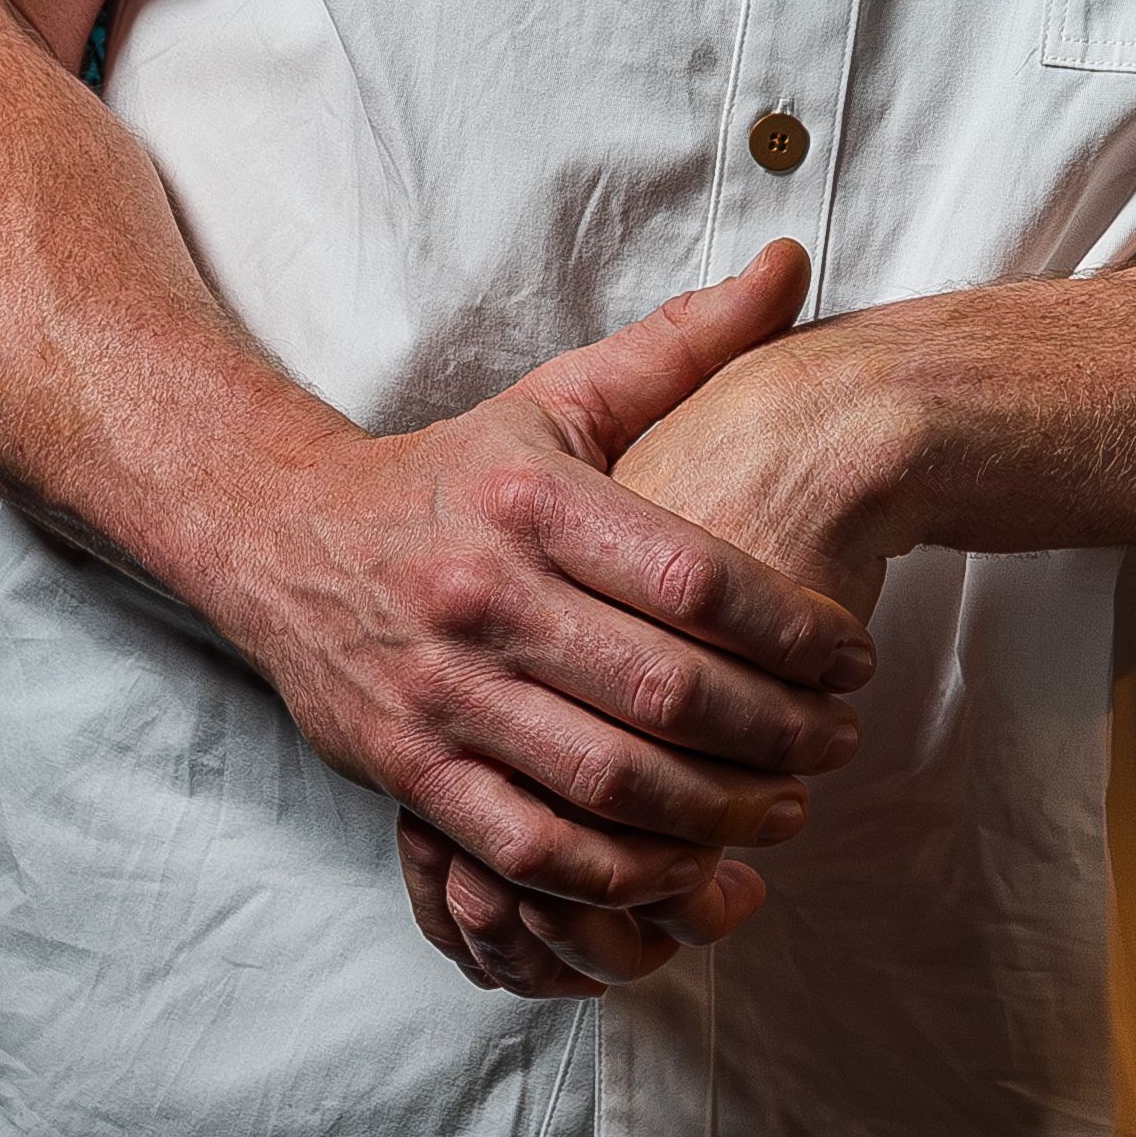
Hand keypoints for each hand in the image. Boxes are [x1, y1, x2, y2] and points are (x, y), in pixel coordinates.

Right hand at [400, 284, 918, 995]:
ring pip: (605, 782)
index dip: (796, 628)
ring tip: (787, 808)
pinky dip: (617, 873)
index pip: (695, 578)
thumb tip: (792, 263)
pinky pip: (530, 847)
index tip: (857, 655)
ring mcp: (444, 692)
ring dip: (716, 814)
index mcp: (534, 500)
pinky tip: (684, 865)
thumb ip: (681, 345)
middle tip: (844, 742)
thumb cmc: (450, 472)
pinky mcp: (410, 769)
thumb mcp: (556, 399)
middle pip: (665, 691)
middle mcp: (485, 596)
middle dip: (778, 733)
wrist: (278, 534)